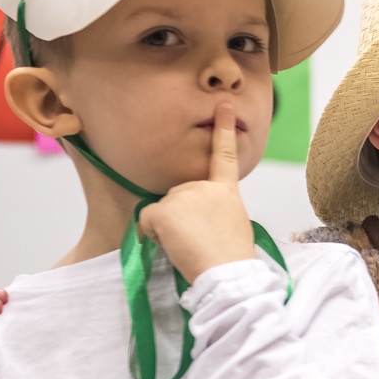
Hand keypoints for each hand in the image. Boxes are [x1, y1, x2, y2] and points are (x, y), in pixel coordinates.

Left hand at [137, 102, 255, 282]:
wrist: (228, 273)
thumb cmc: (231, 258)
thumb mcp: (232, 224)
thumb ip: (214, 209)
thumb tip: (190, 216)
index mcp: (227, 191)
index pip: (225, 155)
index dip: (225, 129)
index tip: (226, 105)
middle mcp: (204, 186)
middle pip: (177, 196)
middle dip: (179, 218)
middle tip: (200, 240)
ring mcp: (184, 195)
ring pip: (161, 210)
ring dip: (168, 229)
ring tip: (191, 245)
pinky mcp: (165, 209)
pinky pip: (147, 223)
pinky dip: (154, 236)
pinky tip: (176, 245)